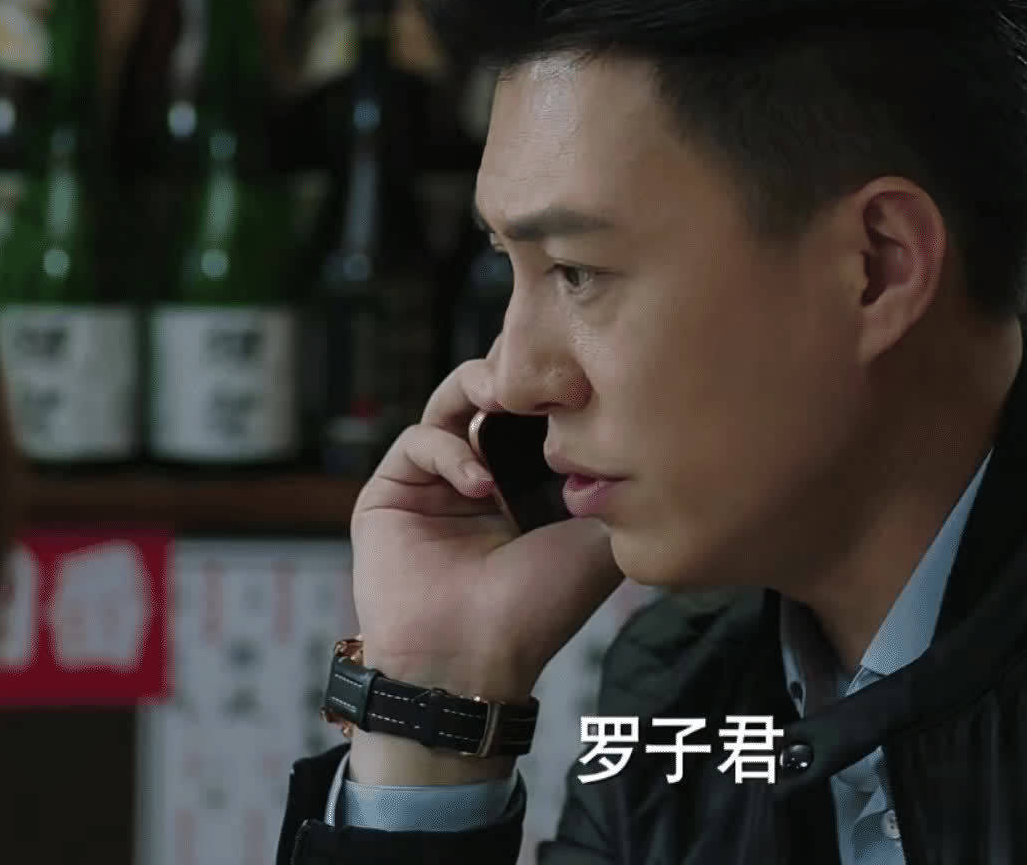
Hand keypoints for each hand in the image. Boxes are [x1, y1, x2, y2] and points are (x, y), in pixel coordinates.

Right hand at [344, 352, 622, 781]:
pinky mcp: (391, 491)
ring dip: (479, 387)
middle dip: (517, 373)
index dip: (557, 386)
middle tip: (538, 367)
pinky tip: (479, 484)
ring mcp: (434, 482)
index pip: (540, 413)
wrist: (471, 659)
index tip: (581, 368)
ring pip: (452, 402)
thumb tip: (635, 435)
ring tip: (504, 396)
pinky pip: (417, 440)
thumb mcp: (598, 543)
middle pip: (494, 394)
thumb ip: (614, 488)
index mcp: (529, 487)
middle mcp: (483, 477)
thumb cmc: (538, 610)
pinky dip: (449, 449)